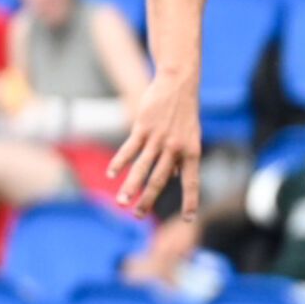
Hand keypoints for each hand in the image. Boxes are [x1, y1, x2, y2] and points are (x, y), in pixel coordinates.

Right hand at [107, 71, 201, 219]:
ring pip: (143, 167)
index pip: (192, 182)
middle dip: (148, 200)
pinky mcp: (143, 128)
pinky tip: (112, 174)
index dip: (191, 201)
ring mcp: (159, 139)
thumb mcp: (191, 137)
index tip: (189, 219)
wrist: (179, 84)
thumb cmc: (185, 114)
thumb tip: (175, 177)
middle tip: (138, 216)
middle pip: (160, 180)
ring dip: (131, 186)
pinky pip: (130, 149)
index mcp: (192, 153)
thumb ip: (182, 158)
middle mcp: (176, 149)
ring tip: (122, 202)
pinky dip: (120, 162)